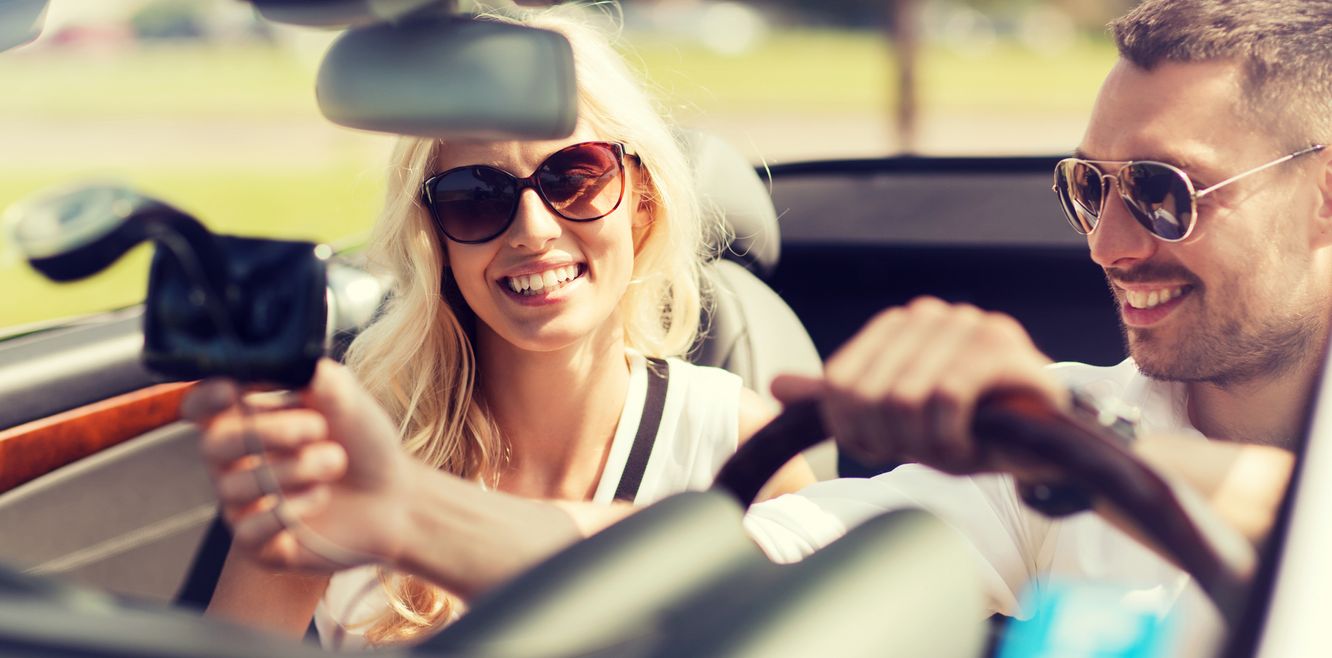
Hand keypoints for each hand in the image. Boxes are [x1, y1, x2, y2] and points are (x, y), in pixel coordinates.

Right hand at [181, 359, 416, 571]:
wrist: (396, 494)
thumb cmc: (365, 442)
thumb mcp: (347, 399)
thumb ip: (316, 376)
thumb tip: (289, 358)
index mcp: (248, 419)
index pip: (200, 407)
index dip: (204, 398)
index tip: (232, 390)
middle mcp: (237, 462)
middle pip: (214, 444)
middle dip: (266, 432)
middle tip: (316, 428)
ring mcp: (246, 504)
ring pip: (234, 487)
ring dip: (294, 469)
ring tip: (336, 461)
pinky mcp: (261, 544)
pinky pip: (249, 530)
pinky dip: (287, 511)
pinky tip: (320, 497)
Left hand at [772, 297, 1068, 473]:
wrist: (1046, 447)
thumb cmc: (971, 430)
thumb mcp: (897, 418)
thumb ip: (841, 400)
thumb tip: (774, 387)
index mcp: (899, 326)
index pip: (839, 383)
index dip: (854, 431)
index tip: (887, 448)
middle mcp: (931, 315)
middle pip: (868, 394)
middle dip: (891, 440)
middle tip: (925, 453)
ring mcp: (968, 326)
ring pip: (904, 397)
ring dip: (924, 443)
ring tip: (950, 448)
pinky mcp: (999, 349)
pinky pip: (944, 399)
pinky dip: (949, 438)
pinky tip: (967, 445)